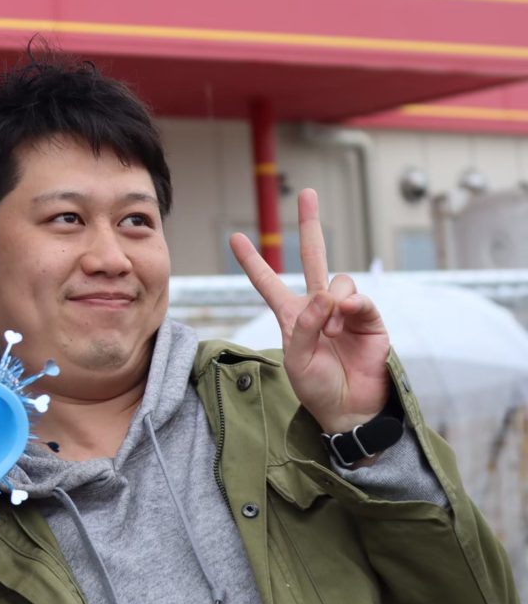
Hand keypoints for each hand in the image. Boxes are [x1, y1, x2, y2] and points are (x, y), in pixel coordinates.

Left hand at [229, 188, 390, 434]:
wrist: (349, 408)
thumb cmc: (316, 387)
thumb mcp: (296, 359)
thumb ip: (304, 326)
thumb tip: (325, 297)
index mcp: (291, 315)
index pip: (267, 283)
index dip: (252, 262)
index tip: (234, 238)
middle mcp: (318, 307)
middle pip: (314, 257)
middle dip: (310, 225)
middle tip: (306, 194)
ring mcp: (344, 311)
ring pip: (338, 281)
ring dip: (332, 298)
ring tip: (331, 327)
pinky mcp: (369, 319)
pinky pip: (360, 299)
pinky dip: (351, 305)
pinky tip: (345, 317)